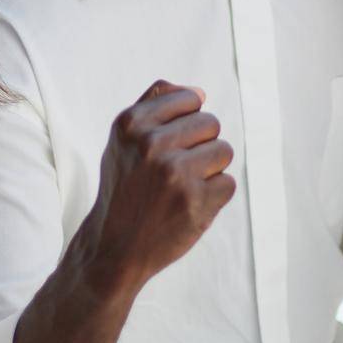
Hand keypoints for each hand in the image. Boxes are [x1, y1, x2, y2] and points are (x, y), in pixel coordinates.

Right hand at [81, 80, 234, 293]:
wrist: (114, 249)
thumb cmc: (126, 188)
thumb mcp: (124, 139)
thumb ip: (154, 104)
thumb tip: (199, 93)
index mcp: (131, 123)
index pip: (191, 99)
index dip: (187, 122)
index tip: (169, 145)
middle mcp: (151, 144)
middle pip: (211, 123)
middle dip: (200, 146)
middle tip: (175, 171)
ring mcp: (174, 173)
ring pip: (224, 151)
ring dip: (210, 171)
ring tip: (182, 188)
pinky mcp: (195, 201)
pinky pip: (228, 183)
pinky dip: (214, 197)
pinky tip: (187, 207)